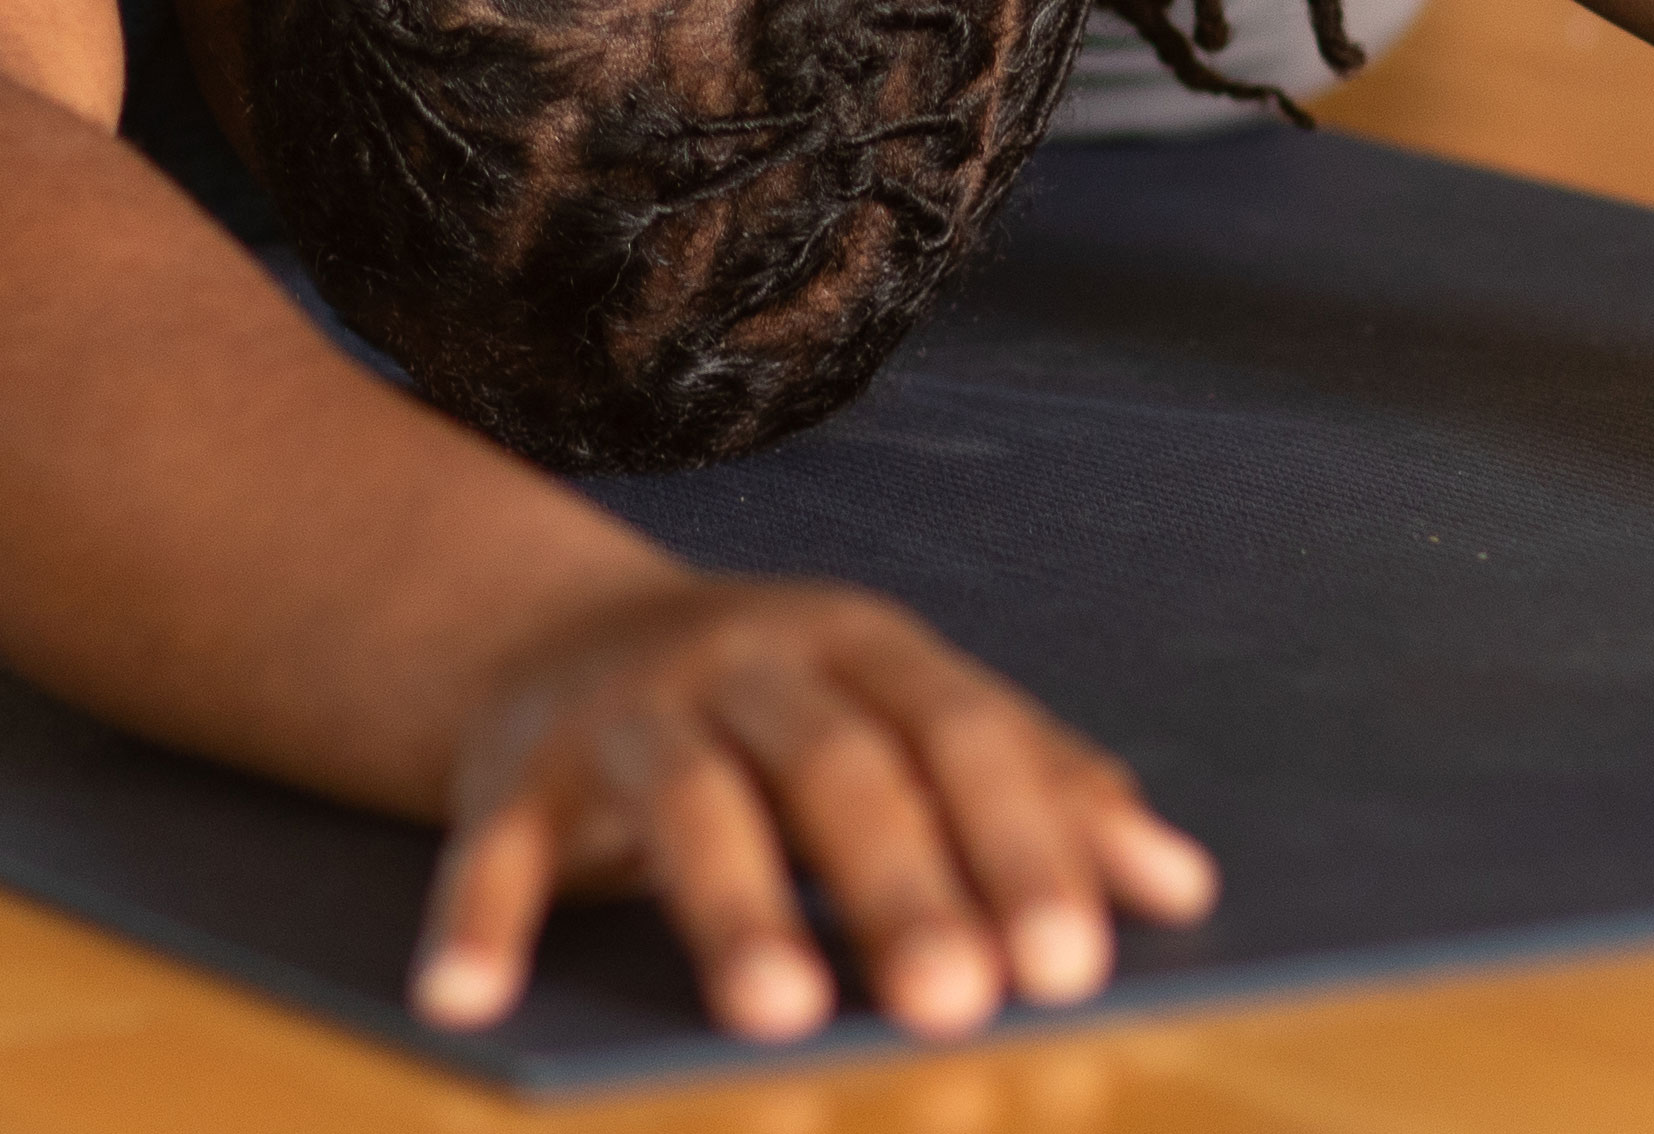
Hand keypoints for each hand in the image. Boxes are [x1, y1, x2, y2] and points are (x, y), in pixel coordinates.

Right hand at [418, 577, 1213, 1042]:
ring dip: (732, 909)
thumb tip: (1181, 886)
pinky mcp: (512, 775)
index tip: (1073, 964)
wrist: (556, 637)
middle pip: (835, 768)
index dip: (1020, 844)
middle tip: (954, 1006)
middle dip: (899, 888)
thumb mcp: (912, 716)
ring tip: (776, 1016)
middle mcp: (746, 664)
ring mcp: (626, 715)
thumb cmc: (787, 710)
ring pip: (683, 805)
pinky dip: (481, 920)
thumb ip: (1039, 790)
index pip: (963, 735)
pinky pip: (495, 847)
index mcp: (865, 648)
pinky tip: (472, 1000)